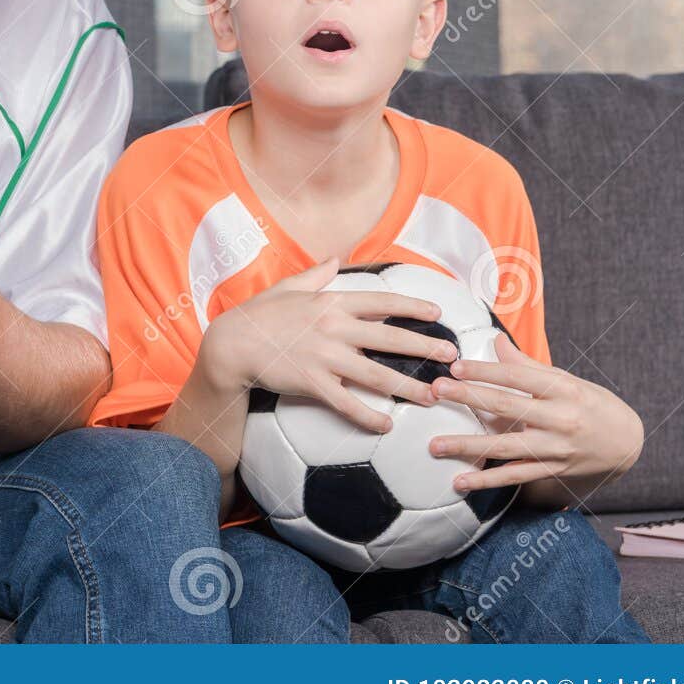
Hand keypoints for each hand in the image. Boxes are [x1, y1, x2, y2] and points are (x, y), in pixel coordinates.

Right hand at [199, 257, 458, 432]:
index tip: (437, 312)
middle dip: (425, 347)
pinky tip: (388, 425)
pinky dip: (369, 416)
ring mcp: (324, 356)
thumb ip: (316, 275)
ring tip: (432, 396)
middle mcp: (334, 327)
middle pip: (390, 338)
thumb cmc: (258, 315)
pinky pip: (347, 403)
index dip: (412, 306)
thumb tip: (335, 258)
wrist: (231, 344)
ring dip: (408, 387)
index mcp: (331, 302)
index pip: (381, 300)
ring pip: (377, 374)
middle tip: (453, 358)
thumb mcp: (287, 287)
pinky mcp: (312, 383)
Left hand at [427, 333, 644, 493]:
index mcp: (562, 389)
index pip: (517, 376)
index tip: (455, 367)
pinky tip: (460, 481)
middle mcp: (559, 419)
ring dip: (467, 446)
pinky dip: (487, 480)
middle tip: (435, 391)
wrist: (626, 443)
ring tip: (435, 445)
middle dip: (468, 398)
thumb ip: (528, 364)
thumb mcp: (567, 379)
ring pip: (506, 447)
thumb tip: (496, 341)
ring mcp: (555, 448)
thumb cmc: (590, 404)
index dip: (485, 370)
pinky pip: (514, 477)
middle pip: (506, 406)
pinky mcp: (551, 471)